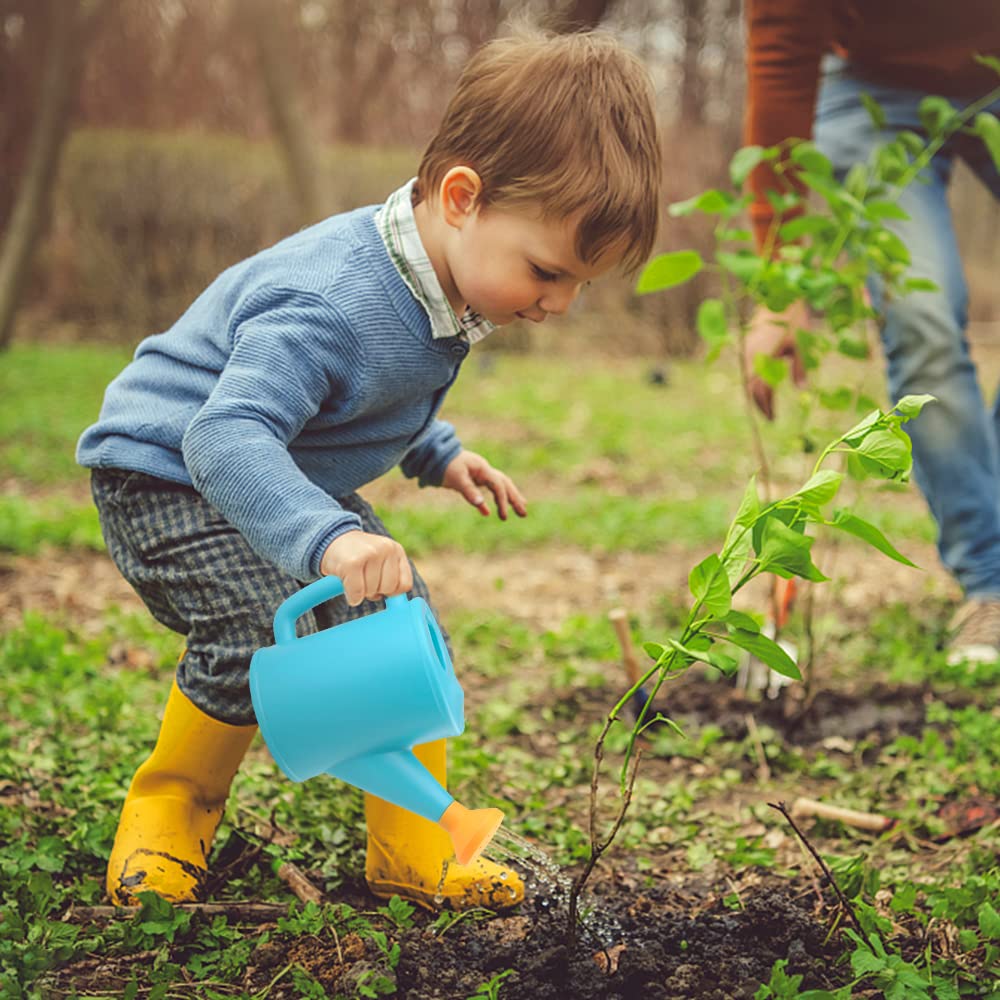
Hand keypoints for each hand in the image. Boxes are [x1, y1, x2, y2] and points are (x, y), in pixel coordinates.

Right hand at [319, 531, 412, 605]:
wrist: (332, 539)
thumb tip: (397, 605)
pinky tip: (347, 584)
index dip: (392, 591)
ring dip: (361, 592)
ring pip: (372, 591)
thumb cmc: (358, 556)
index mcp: (396, 550)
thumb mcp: (381, 560)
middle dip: (375, 590)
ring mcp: (370, 554)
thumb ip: (392, 577)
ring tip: (355, 576)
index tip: (380, 585)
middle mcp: (386, 549)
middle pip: (389, 588)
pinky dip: (351, 596)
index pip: (405, 584)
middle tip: (363, 578)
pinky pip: (357, 593)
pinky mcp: (352, 563)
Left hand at [441, 450, 527, 520]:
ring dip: (509, 498)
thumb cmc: (444, 464)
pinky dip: (488, 501)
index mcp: (482, 468)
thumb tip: (481, 505)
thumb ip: (469, 491)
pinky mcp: (472, 479)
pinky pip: (485, 490)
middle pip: (505, 484)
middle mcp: (484, 470)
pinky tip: (488, 513)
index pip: (498, 486)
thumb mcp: (456, 478)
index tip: (503, 517)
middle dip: (515, 499)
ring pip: (499, 486)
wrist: (432, 454)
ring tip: (520, 508)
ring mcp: (479, 474)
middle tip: (524, 514)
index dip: (502, 501)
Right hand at [744, 301, 808, 420]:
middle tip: (769, 416)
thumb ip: (800, 368)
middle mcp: (750, 358)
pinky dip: (752, 381)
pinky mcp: (746, 345)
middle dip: (759, 404)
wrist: (778, 294)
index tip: (773, 419)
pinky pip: (746, 370)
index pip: (761, 392)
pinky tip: (761, 383)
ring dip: (755, 393)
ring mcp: (746, 351)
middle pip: (751, 389)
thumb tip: (801, 390)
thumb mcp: (801, 345)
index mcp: (762, 360)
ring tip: (765, 403)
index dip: (767, 407)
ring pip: (747, 380)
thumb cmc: (794, 319)